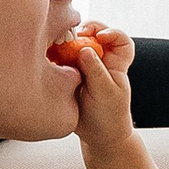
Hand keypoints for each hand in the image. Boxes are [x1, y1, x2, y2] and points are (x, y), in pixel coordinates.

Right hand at [54, 21, 135, 156]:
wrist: (96, 136)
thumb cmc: (109, 115)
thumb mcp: (106, 93)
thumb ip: (96, 71)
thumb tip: (84, 49)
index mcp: (115, 63)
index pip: (119, 39)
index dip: (112, 33)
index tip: (101, 37)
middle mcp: (98, 61)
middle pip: (92, 35)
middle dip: (82, 32)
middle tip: (71, 37)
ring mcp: (81, 67)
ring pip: (73, 46)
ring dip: (64, 44)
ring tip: (56, 48)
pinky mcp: (67, 73)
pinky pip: (59, 59)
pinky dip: (53, 56)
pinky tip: (48, 60)